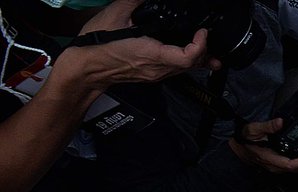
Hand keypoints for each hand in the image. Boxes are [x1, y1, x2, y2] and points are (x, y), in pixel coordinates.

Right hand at [69, 0, 209, 86]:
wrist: (86, 67)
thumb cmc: (97, 44)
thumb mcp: (115, 14)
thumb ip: (135, 0)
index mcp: (151, 54)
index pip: (187, 57)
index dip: (200, 45)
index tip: (202, 32)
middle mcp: (158, 68)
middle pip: (192, 65)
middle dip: (204, 50)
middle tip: (206, 35)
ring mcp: (156, 74)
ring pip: (186, 70)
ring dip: (199, 58)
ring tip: (208, 47)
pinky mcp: (153, 75)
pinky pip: (177, 71)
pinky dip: (189, 62)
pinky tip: (194, 56)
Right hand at [229, 119, 297, 173]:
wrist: (239, 145)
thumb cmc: (245, 138)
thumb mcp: (255, 129)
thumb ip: (268, 126)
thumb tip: (280, 122)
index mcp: (270, 158)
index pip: (291, 164)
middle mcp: (274, 165)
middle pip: (295, 169)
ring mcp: (275, 167)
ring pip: (294, 170)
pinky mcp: (276, 165)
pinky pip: (290, 167)